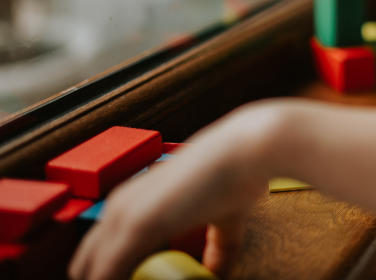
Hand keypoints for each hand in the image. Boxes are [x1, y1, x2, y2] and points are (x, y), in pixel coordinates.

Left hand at [68, 103, 282, 279]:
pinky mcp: (135, 227)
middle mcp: (118, 208)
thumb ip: (215, 249)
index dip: (115, 277)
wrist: (246, 152)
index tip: (148, 279)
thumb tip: (216, 275)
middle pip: (84, 269)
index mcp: (132, 203)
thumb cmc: (238, 175)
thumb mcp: (222, 219)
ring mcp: (122, 216)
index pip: (98, 255)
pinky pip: (107, 276)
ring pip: (90, 273)